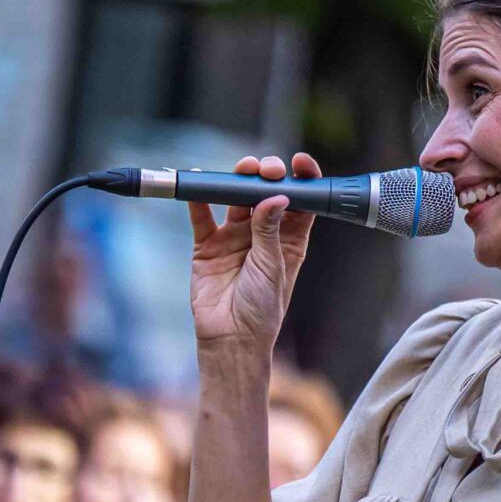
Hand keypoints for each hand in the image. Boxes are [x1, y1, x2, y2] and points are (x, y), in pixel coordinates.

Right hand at [188, 152, 321, 352]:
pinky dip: (198, 199)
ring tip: (242, 169)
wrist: (231, 338)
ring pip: (235, 200)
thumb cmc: (262, 310)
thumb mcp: (273, 267)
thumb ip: (270, 230)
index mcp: (289, 240)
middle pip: (265, 194)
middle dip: (267, 176)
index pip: (299, 202)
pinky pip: (202, 218)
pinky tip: (199, 182)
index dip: (302, 180)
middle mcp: (262, 235)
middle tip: (267, 170)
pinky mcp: (207, 246)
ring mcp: (234, 238)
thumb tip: (276, 197)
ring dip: (238, 182)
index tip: (300, 163)